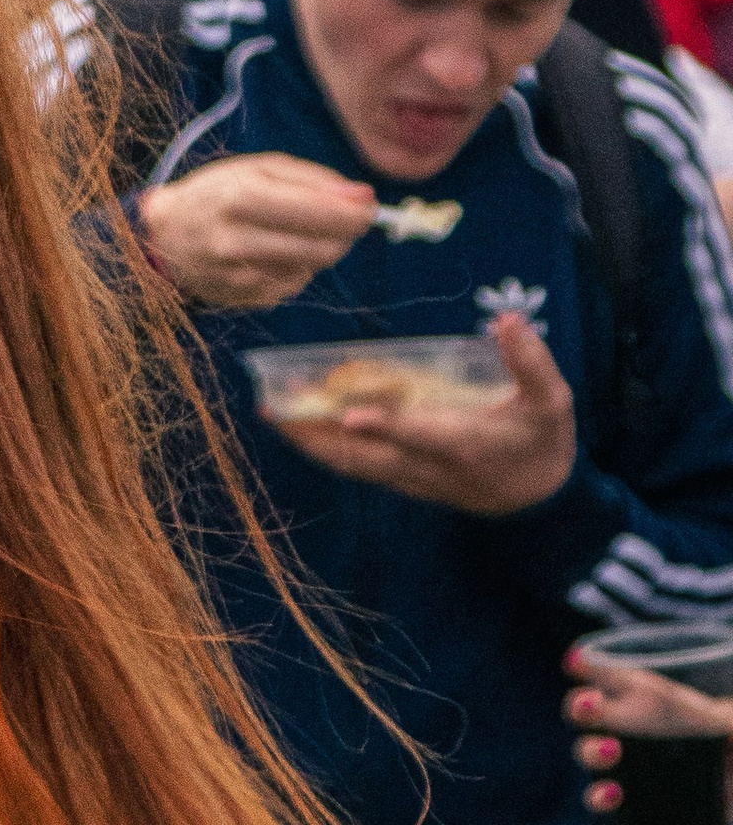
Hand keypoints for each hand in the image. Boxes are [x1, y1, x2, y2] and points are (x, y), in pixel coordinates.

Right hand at [137, 154, 375, 308]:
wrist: (160, 238)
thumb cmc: (213, 194)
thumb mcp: (255, 168)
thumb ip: (312, 179)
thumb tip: (362, 196)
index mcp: (240, 197)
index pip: (319, 213)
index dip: (354, 213)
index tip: (369, 207)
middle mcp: (238, 240)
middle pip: (325, 247)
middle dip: (344, 233)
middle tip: (341, 219)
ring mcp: (241, 276)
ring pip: (314, 266)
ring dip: (319, 248)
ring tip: (294, 231)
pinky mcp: (246, 299)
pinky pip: (295, 283)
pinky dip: (296, 266)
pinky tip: (270, 253)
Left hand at [278, 312, 577, 513]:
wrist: (540, 504)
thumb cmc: (542, 445)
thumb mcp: (551, 402)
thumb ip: (530, 362)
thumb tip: (507, 320)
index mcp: (463, 443)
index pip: (419, 433)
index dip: (385, 426)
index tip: (349, 413)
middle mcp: (428, 466)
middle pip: (364, 456)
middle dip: (316, 434)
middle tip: (274, 407)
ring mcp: (412, 478)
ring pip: (354, 464)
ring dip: (312, 440)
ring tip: (273, 411)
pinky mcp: (404, 481)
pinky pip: (358, 467)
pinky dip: (327, 447)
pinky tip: (302, 424)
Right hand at [566, 643, 732, 818]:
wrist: (724, 776)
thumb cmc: (724, 738)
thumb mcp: (726, 722)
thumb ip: (721, 719)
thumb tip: (702, 716)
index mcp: (644, 696)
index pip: (608, 675)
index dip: (588, 666)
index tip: (575, 662)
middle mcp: (624, 725)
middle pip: (584, 711)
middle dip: (581, 707)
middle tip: (593, 706)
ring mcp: (618, 762)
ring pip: (585, 752)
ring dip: (590, 750)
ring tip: (612, 751)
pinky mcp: (623, 798)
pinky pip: (597, 798)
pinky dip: (598, 796)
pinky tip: (614, 792)